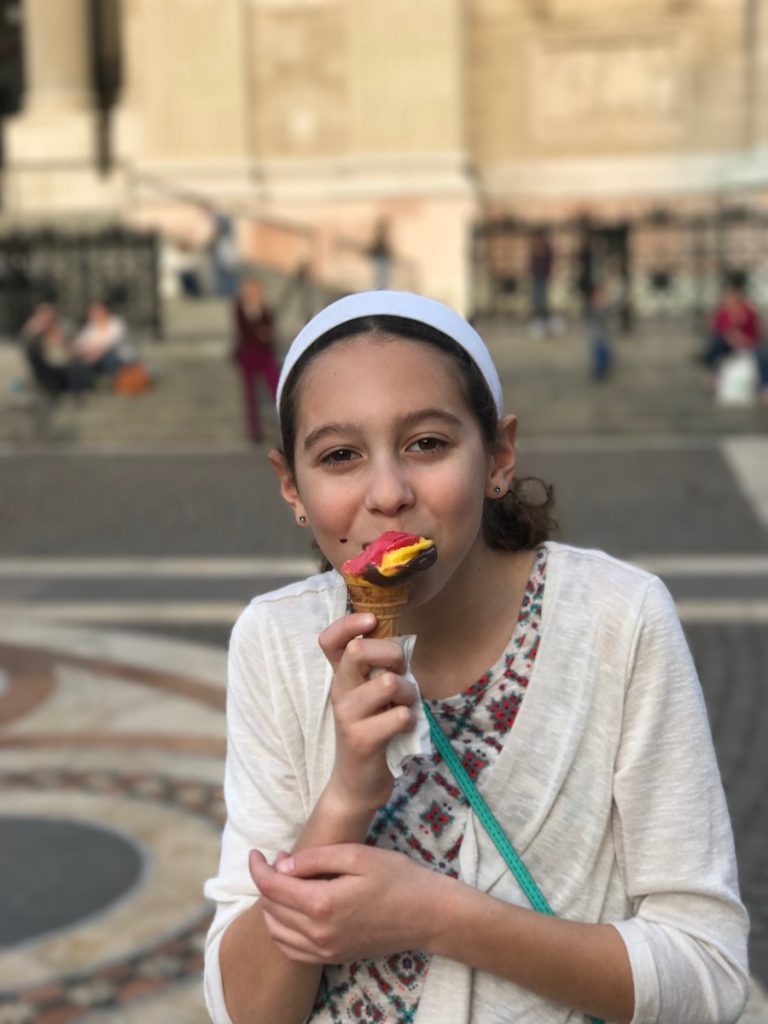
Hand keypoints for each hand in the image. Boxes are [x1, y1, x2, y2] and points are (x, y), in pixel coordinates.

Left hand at [250, 844, 443, 963]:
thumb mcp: (357, 855)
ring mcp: (326, 951)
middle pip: (271, 909)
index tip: (257, 852)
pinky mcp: (333, 958)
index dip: (258, 867)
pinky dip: (282, 930)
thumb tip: (282, 865)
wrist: (427, 915)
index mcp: (323, 904)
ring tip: (284, 883)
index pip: (272, 888)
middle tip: (279, 860)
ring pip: (277, 932)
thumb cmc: (397, 877)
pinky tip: (292, 911)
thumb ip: (315, 858)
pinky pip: (292, 949)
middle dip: (266, 882)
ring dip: (271, 907)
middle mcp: (319, 934)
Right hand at [318, 614, 416, 812]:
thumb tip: (400, 640)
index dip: (348, 622)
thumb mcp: (372, 694)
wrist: (357, 783)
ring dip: (409, 692)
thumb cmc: (374, 729)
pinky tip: (403, 728)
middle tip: (400, 673)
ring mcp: (348, 715)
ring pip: (388, 683)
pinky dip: (411, 720)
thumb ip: (379, 668)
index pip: (329, 639)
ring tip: (406, 705)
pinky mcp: (362, 739)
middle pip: (360, 649)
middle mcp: (339, 691)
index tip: (372, 620)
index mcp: (341, 677)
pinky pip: (400, 716)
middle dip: (393, 654)